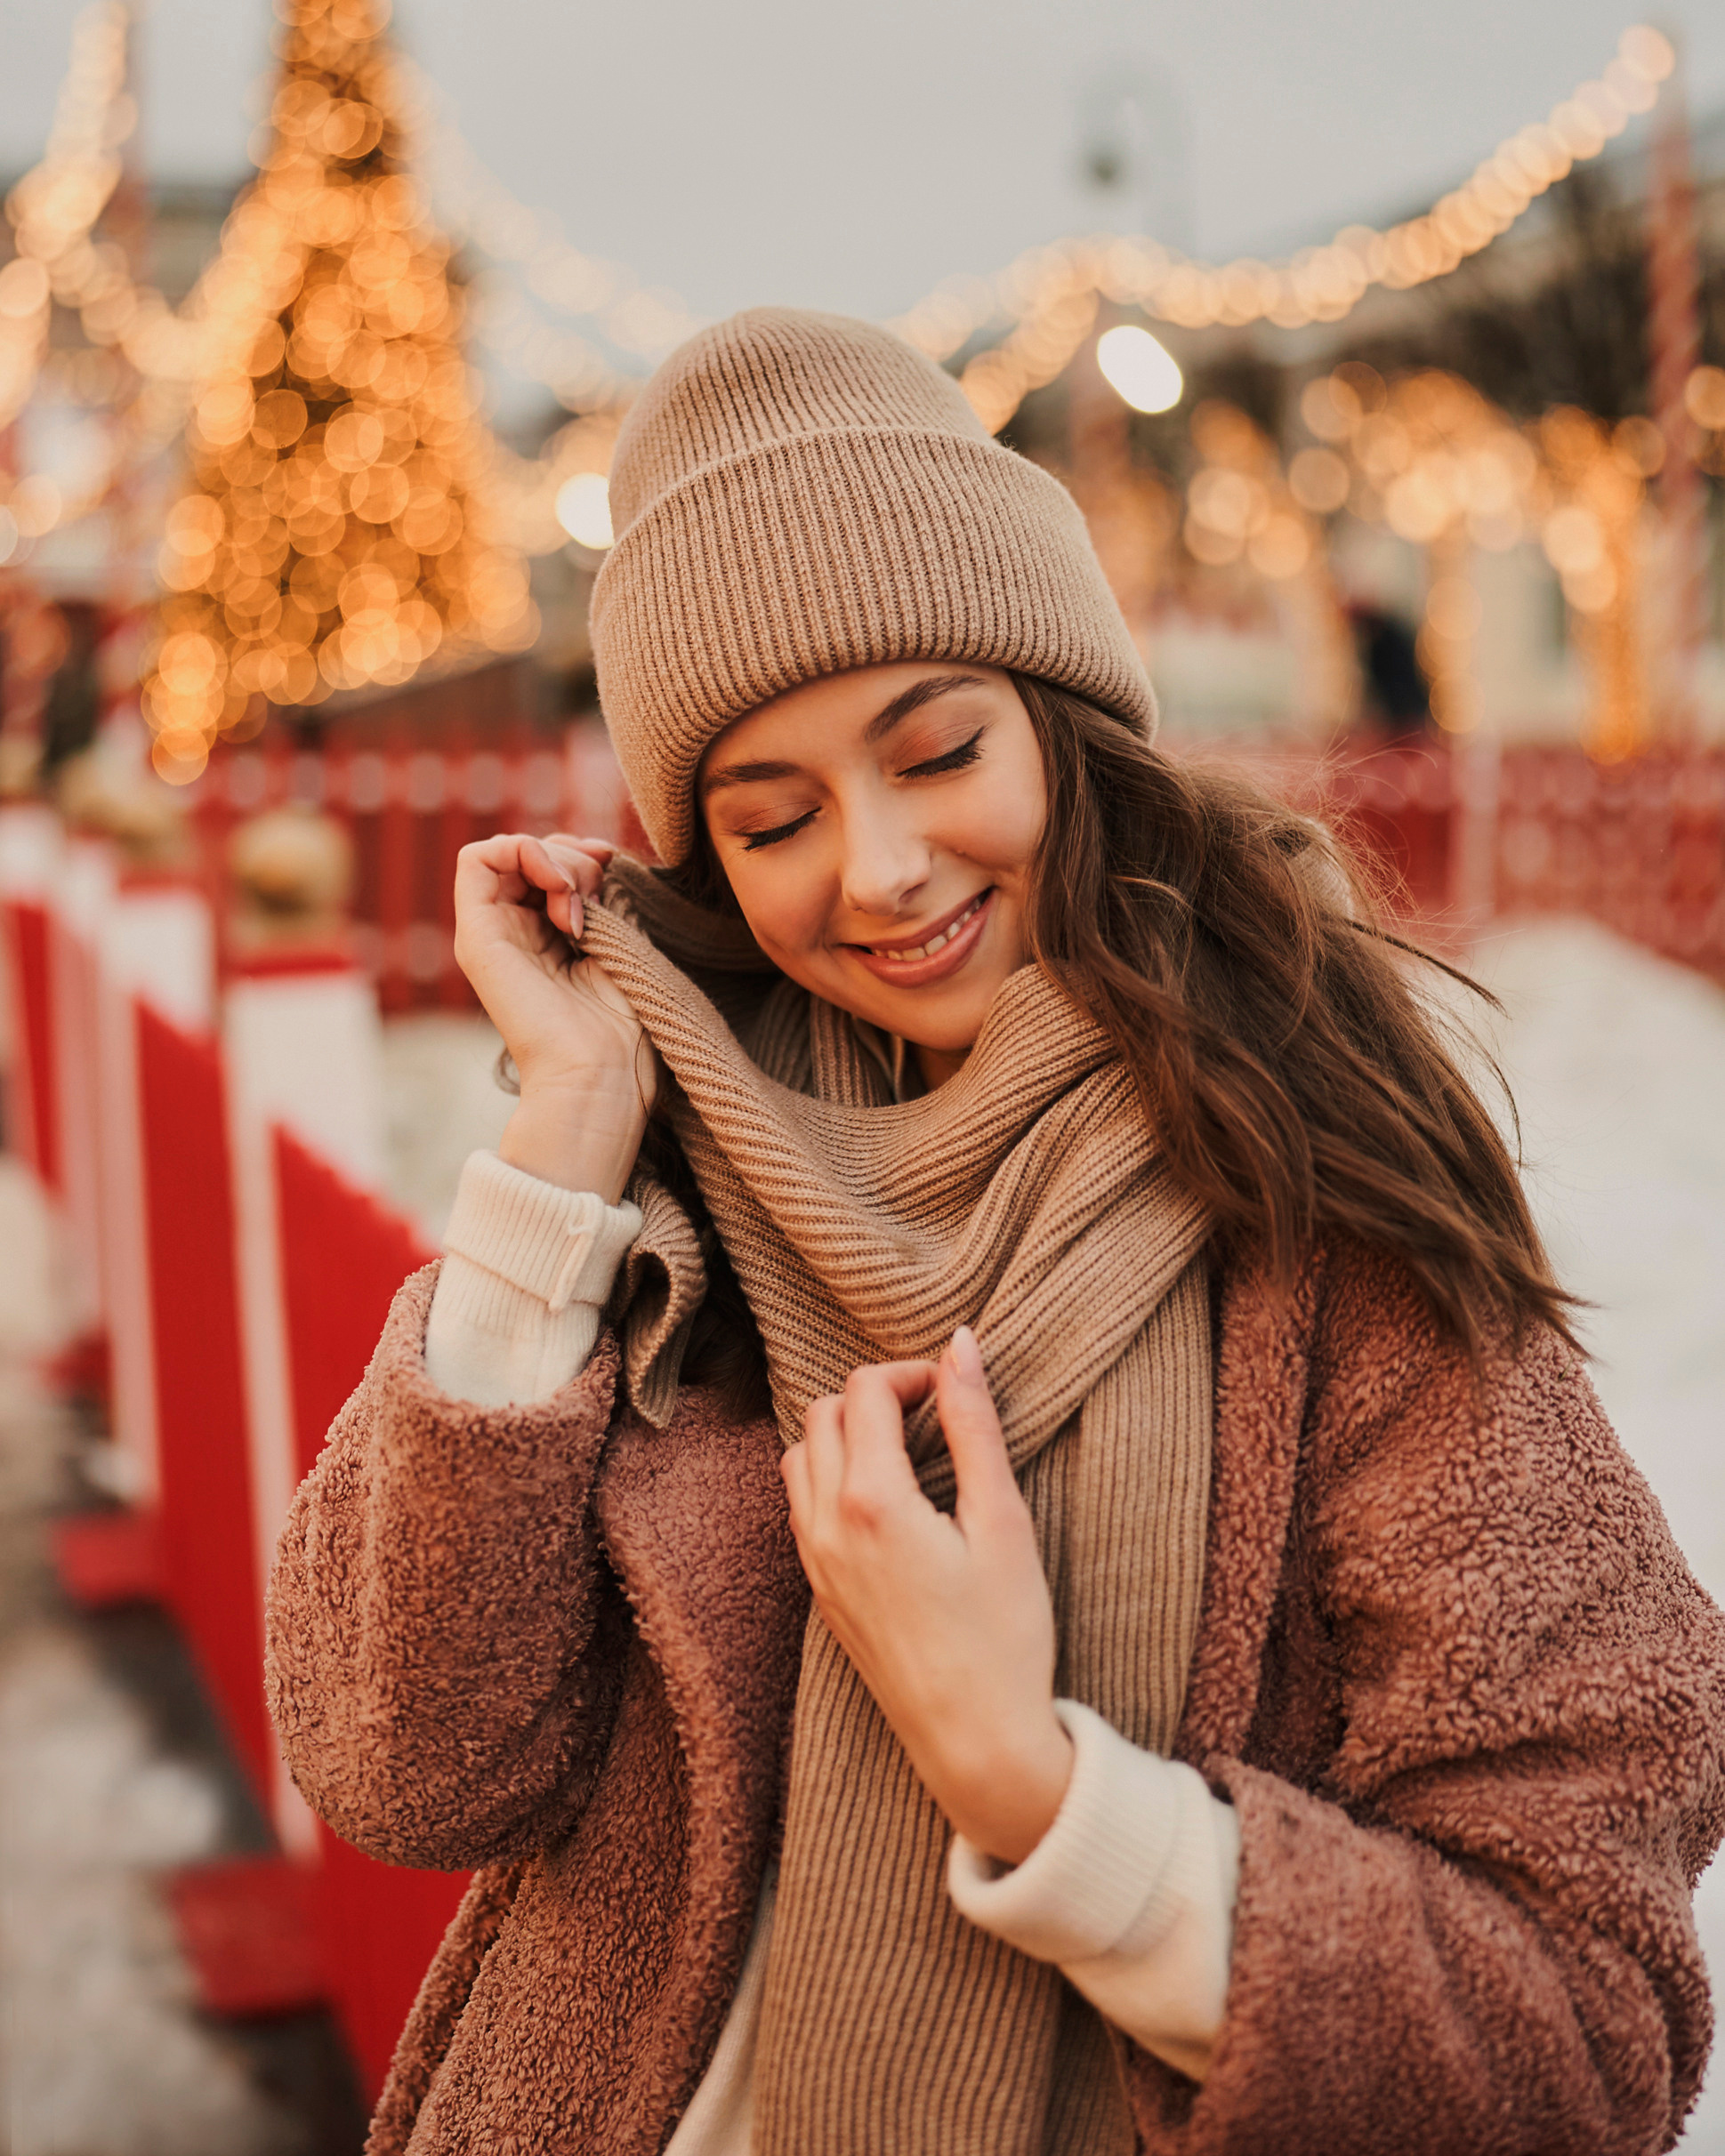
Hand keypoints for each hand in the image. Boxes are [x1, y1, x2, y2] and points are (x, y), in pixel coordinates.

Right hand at [451, 831, 657, 1200]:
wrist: (601, 1073)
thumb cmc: (621, 1026)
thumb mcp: (618, 940)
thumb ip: (600, 896)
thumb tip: (599, 851)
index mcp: (544, 938)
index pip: (550, 862)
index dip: (582, 853)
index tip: (613, 872)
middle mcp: (513, 933)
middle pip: (530, 852)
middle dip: (573, 857)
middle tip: (596, 899)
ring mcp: (491, 934)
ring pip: (506, 849)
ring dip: (554, 859)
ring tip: (579, 907)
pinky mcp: (476, 938)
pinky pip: (476, 858)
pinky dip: (524, 852)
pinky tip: (559, 890)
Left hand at [782, 1327, 1072, 1865]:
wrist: (975, 1741)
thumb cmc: (1005, 1635)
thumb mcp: (1002, 1520)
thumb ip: (974, 1424)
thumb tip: (960, 1345)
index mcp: (872, 1501)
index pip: (865, 1391)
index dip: (912, 1373)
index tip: (955, 1389)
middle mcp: (826, 1525)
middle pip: (822, 1413)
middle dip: (875, 1396)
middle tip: (935, 1413)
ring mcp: (815, 1562)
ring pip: (800, 1457)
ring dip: (845, 1434)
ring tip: (909, 1451)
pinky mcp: (820, 1591)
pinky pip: (802, 1506)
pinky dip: (833, 1477)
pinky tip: (889, 1500)